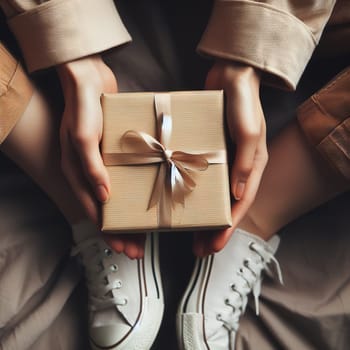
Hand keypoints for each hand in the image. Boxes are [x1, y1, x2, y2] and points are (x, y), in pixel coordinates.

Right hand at [57, 55, 144, 258]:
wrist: (90, 76)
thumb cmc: (82, 105)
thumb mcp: (83, 136)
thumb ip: (90, 166)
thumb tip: (104, 196)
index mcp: (78, 172)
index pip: (94, 211)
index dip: (108, 231)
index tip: (123, 247)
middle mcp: (91, 171)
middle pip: (108, 210)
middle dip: (121, 230)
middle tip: (138, 248)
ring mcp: (104, 162)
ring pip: (119, 197)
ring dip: (130, 214)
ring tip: (146, 230)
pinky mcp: (117, 151)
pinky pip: (127, 176)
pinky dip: (136, 190)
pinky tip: (149, 196)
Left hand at [193, 60, 267, 255]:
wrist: (230, 73)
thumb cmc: (242, 100)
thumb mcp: (246, 130)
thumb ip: (244, 161)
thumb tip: (238, 195)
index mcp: (252, 165)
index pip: (242, 204)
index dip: (229, 227)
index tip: (215, 245)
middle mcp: (238, 167)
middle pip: (226, 206)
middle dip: (214, 229)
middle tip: (199, 248)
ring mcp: (223, 160)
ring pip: (212, 196)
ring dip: (202, 216)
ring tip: (190, 236)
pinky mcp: (207, 151)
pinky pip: (200, 177)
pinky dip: (192, 192)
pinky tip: (180, 203)